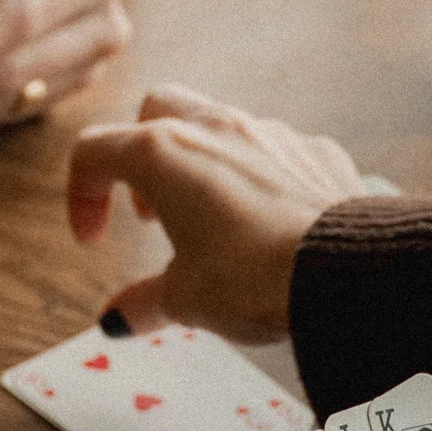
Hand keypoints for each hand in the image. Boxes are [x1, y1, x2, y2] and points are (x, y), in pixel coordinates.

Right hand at [65, 84, 364, 337]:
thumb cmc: (256, 279)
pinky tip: (270, 225)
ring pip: (220, 125)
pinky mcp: (316, 150)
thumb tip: (117, 321)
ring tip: (212, 225)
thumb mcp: (186, 300)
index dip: (82, 196)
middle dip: (142, 155)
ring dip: (202, 166)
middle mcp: (215, 128)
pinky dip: (259, 179)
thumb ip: (143, 304)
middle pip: (156, 109)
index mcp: (164, 155)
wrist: (349, 272)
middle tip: (149, 213)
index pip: (94, 151)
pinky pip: (275, 151)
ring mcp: (270, 133)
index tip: (94, 241)